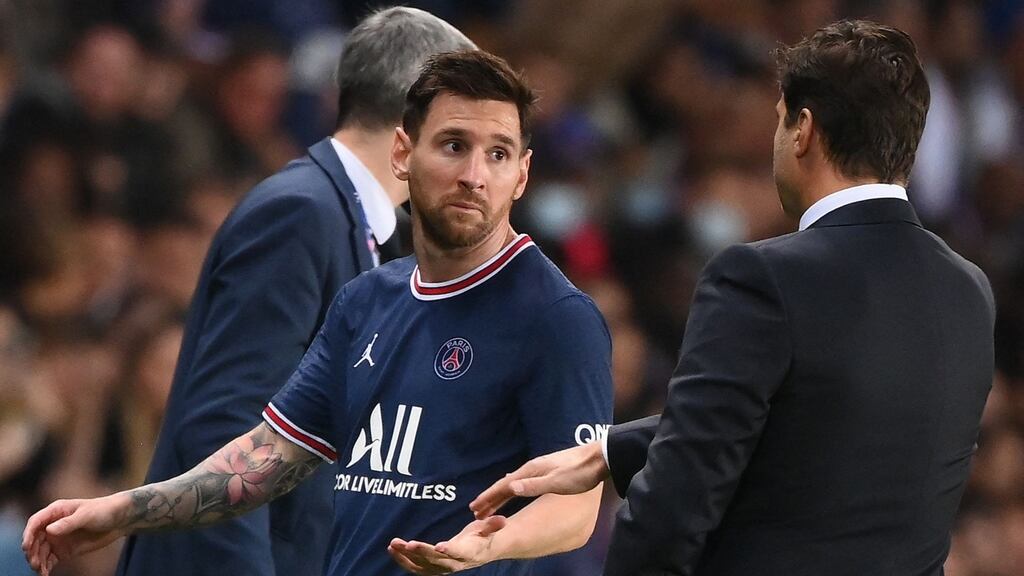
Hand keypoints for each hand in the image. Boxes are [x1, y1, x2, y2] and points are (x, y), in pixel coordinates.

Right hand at [22, 494, 128, 574]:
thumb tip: (49, 530)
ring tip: (40, 570)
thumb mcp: (86, 515)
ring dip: (37, 561)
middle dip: (32, 551)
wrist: (120, 519)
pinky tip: (45, 574)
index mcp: (56, 511)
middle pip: (34, 539)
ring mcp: (57, 538)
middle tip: (35, 562)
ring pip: (40, 551)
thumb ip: (68, 523)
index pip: (35, 522)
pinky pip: (49, 560)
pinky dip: (45, 567)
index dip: (28, 534)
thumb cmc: (103, 511)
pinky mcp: (63, 550)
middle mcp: (52, 525)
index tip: (26, 546)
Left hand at [388, 515, 506, 574]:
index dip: (450, 550)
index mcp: (468, 553)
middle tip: (408, 543)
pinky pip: (415, 567)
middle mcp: (453, 564)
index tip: (440, 546)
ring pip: (422, 565)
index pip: (458, 552)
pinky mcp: (432, 568)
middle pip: (436, 559)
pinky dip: (403, 560)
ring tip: (394, 544)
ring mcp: (441, 568)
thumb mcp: (489, 529)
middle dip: (422, 552)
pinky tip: (392, 549)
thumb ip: (493, 525)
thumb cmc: (482, 537)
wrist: (479, 553)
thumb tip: (502, 520)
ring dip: (406, 556)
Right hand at [469, 442, 608, 518]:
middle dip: (490, 498)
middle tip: (475, 510)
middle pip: (505, 485)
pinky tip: (513, 489)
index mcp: (531, 471)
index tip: (475, 507)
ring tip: (489, 504)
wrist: (598, 458)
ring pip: (513, 484)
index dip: (489, 497)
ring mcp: (539, 469)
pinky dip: (512, 489)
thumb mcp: (558, 482)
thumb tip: (511, 488)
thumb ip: (535, 486)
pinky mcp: (546, 471)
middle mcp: (531, 468)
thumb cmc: (580, 472)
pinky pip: (522, 482)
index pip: (504, 486)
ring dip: (500, 495)